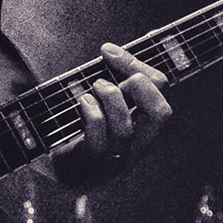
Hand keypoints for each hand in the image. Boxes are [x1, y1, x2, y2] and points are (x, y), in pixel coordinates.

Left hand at [50, 44, 171, 188]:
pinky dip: (92, 113)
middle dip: (137, 84)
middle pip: (161, 113)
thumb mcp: (105, 106)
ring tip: (93, 90)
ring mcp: (115, 156)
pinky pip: (99, 137)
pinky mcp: (92, 163)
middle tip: (110, 80)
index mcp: (145, 123)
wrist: (59, 172)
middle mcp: (137, 143)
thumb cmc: (83, 131)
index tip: (108, 51)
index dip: (138, 64)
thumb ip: (114, 84)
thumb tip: (110, 50)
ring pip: (125, 127)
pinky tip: (83, 104)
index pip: (162, 91)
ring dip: (108, 98)